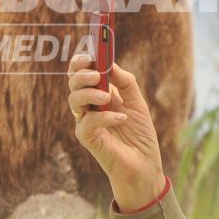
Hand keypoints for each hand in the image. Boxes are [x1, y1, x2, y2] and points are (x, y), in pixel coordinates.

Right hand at [67, 54, 165, 209]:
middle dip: (82, 74)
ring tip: (107, 96)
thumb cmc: (140, 136)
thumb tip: (111, 64)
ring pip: (74, 100)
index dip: (82, 61)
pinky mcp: (87, 138)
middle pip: (74, 83)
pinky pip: (87, 122)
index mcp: (99, 94)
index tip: (91, 52)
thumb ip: (126, 83)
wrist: (144, 166)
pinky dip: (103, 117)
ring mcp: (86, 122)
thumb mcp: (138, 103)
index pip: (82, 73)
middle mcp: (89, 106)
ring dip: (89, 93)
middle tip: (96, 73)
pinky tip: (120, 118)